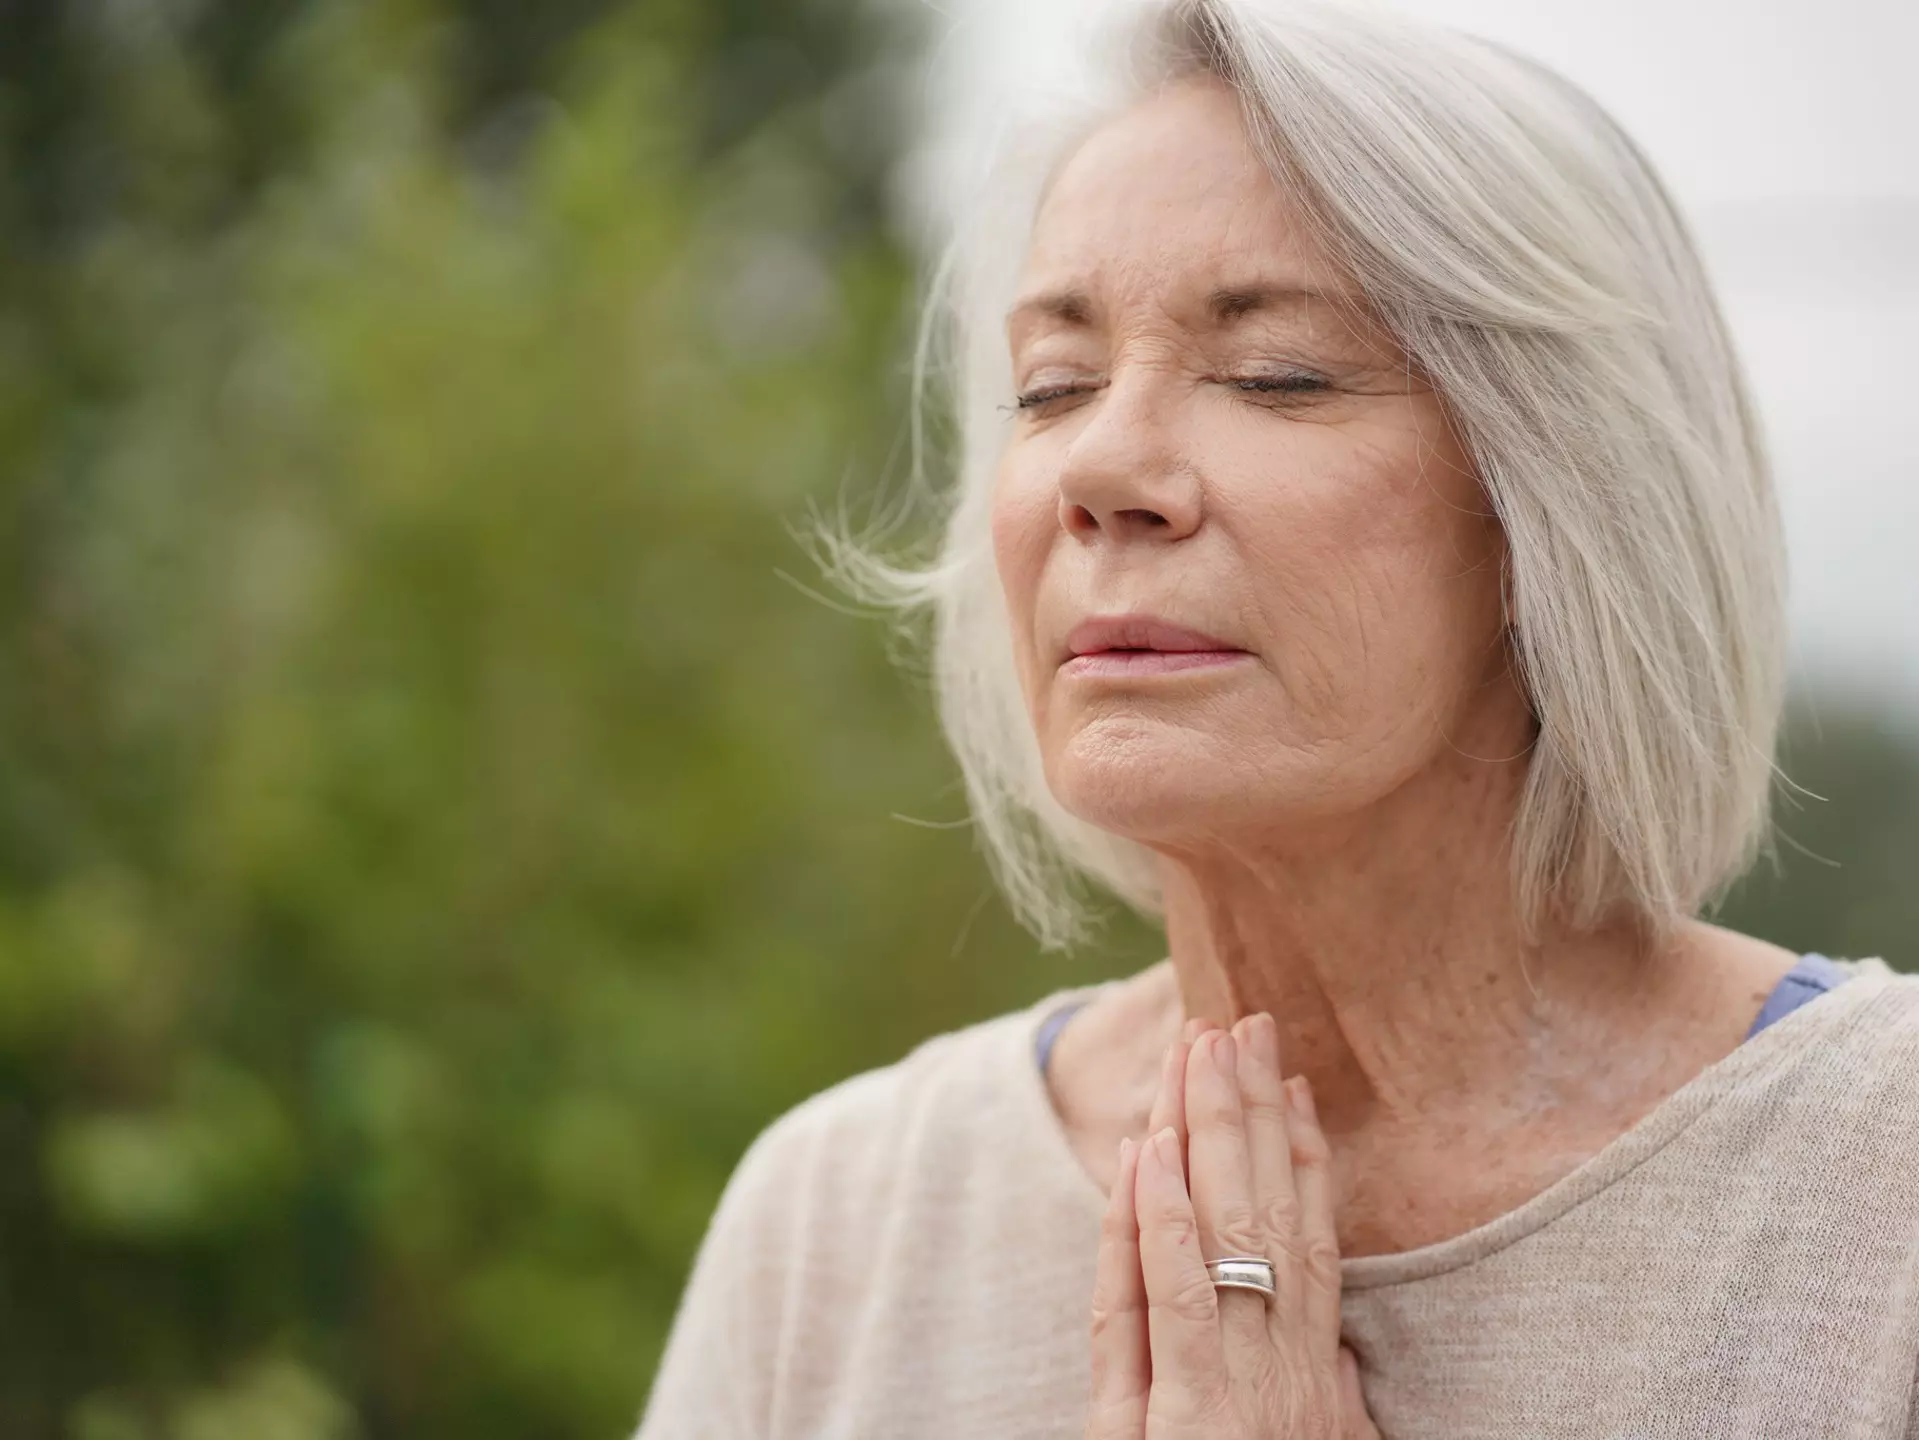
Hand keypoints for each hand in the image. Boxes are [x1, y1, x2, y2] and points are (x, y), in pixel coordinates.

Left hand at [1083, 1013, 1379, 1439]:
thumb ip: (1323, 1402)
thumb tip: (1341, 1345)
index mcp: (1316, 1381)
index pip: (1313, 1244)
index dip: (1303, 1158)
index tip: (1292, 1084)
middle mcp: (1291, 1374)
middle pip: (1272, 1219)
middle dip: (1254, 1115)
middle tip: (1242, 1024)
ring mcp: (1242, 1394)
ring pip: (1226, 1236)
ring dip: (1209, 1134)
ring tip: (1199, 1048)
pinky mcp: (1187, 1424)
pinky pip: (1174, 1303)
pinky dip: (1158, 1221)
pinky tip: (1148, 1150)